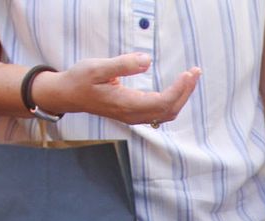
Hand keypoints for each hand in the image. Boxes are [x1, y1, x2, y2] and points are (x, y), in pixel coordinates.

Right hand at [33, 54, 200, 125]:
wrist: (69, 95)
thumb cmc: (81, 80)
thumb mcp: (97, 68)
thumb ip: (122, 65)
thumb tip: (146, 60)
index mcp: (126, 105)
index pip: (162, 103)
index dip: (179, 90)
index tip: (188, 74)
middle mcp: (133, 115)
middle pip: (169, 110)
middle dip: (185, 92)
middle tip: (196, 71)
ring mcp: (134, 116)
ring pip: (166, 112)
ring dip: (181, 96)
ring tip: (191, 77)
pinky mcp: (134, 113)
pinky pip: (160, 111)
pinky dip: (173, 99)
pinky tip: (178, 87)